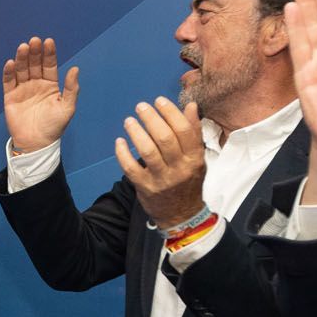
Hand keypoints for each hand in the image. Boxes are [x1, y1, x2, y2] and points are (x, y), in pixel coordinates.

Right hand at [1, 36, 78, 151]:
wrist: (37, 144)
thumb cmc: (54, 127)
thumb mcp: (67, 108)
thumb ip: (71, 89)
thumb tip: (75, 69)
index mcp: (50, 85)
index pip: (49, 65)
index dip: (49, 54)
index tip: (49, 42)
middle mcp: (36, 84)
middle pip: (34, 64)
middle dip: (34, 52)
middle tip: (34, 41)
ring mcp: (22, 89)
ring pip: (21, 69)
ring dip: (21, 58)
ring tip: (23, 48)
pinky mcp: (10, 97)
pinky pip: (8, 81)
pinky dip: (8, 72)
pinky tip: (10, 63)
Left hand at [115, 98, 206, 228]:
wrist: (182, 215)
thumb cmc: (188, 181)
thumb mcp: (197, 158)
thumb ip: (193, 132)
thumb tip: (191, 105)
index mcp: (194, 158)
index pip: (183, 130)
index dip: (170, 112)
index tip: (159, 100)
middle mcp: (179, 168)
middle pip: (164, 138)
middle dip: (151, 118)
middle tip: (141, 106)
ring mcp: (161, 179)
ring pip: (147, 151)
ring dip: (136, 132)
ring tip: (129, 120)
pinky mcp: (145, 188)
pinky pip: (130, 168)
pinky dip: (123, 153)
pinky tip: (119, 141)